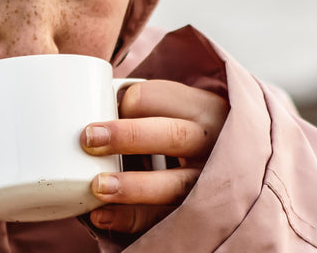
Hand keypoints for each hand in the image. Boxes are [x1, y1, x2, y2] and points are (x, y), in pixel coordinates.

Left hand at [80, 79, 228, 233]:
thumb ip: (145, 109)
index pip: (163, 97)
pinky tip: (103, 215)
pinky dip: (131, 218)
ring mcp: (208, 182)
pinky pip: (163, 218)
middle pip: (174, 136)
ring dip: (132, 186)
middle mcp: (212, 144)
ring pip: (174, 184)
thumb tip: (90, 116)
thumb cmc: (183, 133)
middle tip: (89, 139)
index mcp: (204, 108)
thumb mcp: (179, 111)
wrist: (227, 168)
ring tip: (98, 186)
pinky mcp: (197, 212)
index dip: (129, 102)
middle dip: (128, 137)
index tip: (106, 108)